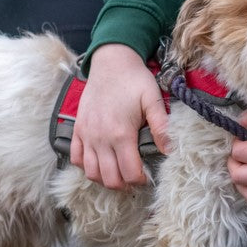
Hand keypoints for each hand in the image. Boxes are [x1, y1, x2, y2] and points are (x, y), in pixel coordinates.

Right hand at [71, 43, 169, 189]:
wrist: (111, 62)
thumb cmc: (134, 80)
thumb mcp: (152, 99)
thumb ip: (161, 126)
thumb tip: (170, 150)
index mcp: (121, 133)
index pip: (129, 173)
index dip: (140, 180)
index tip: (147, 175)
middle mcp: (100, 138)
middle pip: (109, 179)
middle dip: (124, 184)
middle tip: (134, 178)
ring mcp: (87, 135)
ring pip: (91, 173)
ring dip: (105, 179)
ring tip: (118, 173)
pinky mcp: (79, 129)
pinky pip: (76, 158)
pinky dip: (86, 166)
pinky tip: (100, 161)